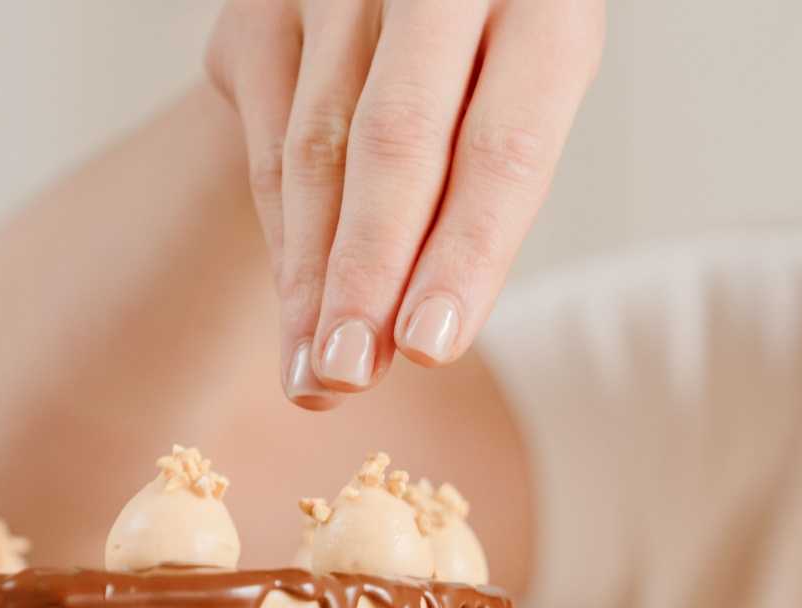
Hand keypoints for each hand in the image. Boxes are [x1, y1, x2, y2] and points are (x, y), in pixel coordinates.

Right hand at [205, 0, 602, 407]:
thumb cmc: (488, 52)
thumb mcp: (525, 93)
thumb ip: (485, 189)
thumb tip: (417, 335)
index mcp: (541, 0)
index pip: (504, 143)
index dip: (466, 252)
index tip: (431, 345)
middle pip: (396, 140)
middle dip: (368, 272)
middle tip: (350, 373)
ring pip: (314, 149)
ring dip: (312, 277)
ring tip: (317, 376)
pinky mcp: (260, 2)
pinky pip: (266, 144)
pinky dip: (284, 241)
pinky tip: (297, 315)